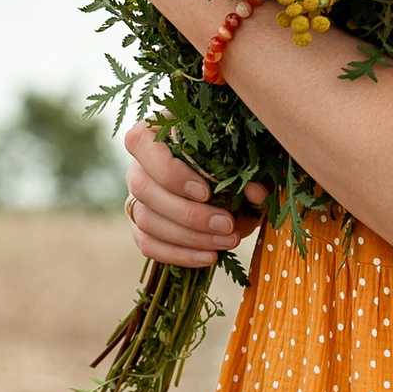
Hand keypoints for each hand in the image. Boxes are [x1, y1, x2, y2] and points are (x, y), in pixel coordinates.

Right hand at [124, 124, 264, 269]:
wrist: (225, 177)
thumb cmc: (229, 157)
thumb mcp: (241, 155)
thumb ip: (247, 169)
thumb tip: (255, 194)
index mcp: (154, 134)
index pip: (142, 146)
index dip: (171, 173)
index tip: (206, 192)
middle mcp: (137, 166)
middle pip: (144, 190)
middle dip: (189, 214)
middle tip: (227, 225)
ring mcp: (136, 198)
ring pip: (147, 221)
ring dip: (189, 238)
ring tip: (227, 242)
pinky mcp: (141, 226)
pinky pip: (148, 245)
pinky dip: (180, 255)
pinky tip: (210, 257)